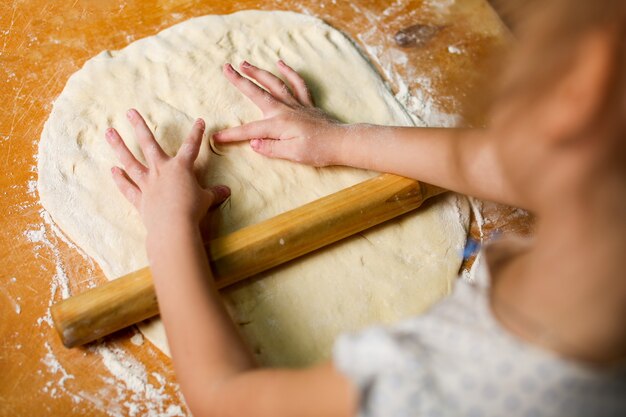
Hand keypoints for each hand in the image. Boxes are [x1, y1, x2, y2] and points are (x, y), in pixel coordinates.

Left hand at [105, 109, 229, 235]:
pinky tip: (112, 170)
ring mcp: (148, 184)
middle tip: (129, 112)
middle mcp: (161, 170)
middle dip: (139, 126)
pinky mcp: (140, 199)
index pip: (191, 146)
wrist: (173, 227)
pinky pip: (128, 187)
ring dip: (119, 146)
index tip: (199, 121)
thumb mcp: (207, 199)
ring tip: (109, 132)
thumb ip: (214, 193)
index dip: (197, 133)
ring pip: (131, 161)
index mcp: (181, 167)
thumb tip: (226, 191)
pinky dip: (120, 179)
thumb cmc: (192, 210)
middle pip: (148, 144)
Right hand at [213, 60, 346, 166]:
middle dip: (240, 80)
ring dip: (258, 72)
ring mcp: (296, 104)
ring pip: (274, 83)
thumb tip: (253, 143)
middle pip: (257, 92)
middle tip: (225, 68)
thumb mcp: (292, 155)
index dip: (232, 135)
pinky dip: (289, 72)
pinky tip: (280, 63)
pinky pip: (297, 83)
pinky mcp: (307, 103)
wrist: (342, 142)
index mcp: (278, 124)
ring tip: (245, 63)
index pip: (249, 130)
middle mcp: (284, 109)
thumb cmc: (318, 150)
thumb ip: (271, 148)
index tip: (216, 137)